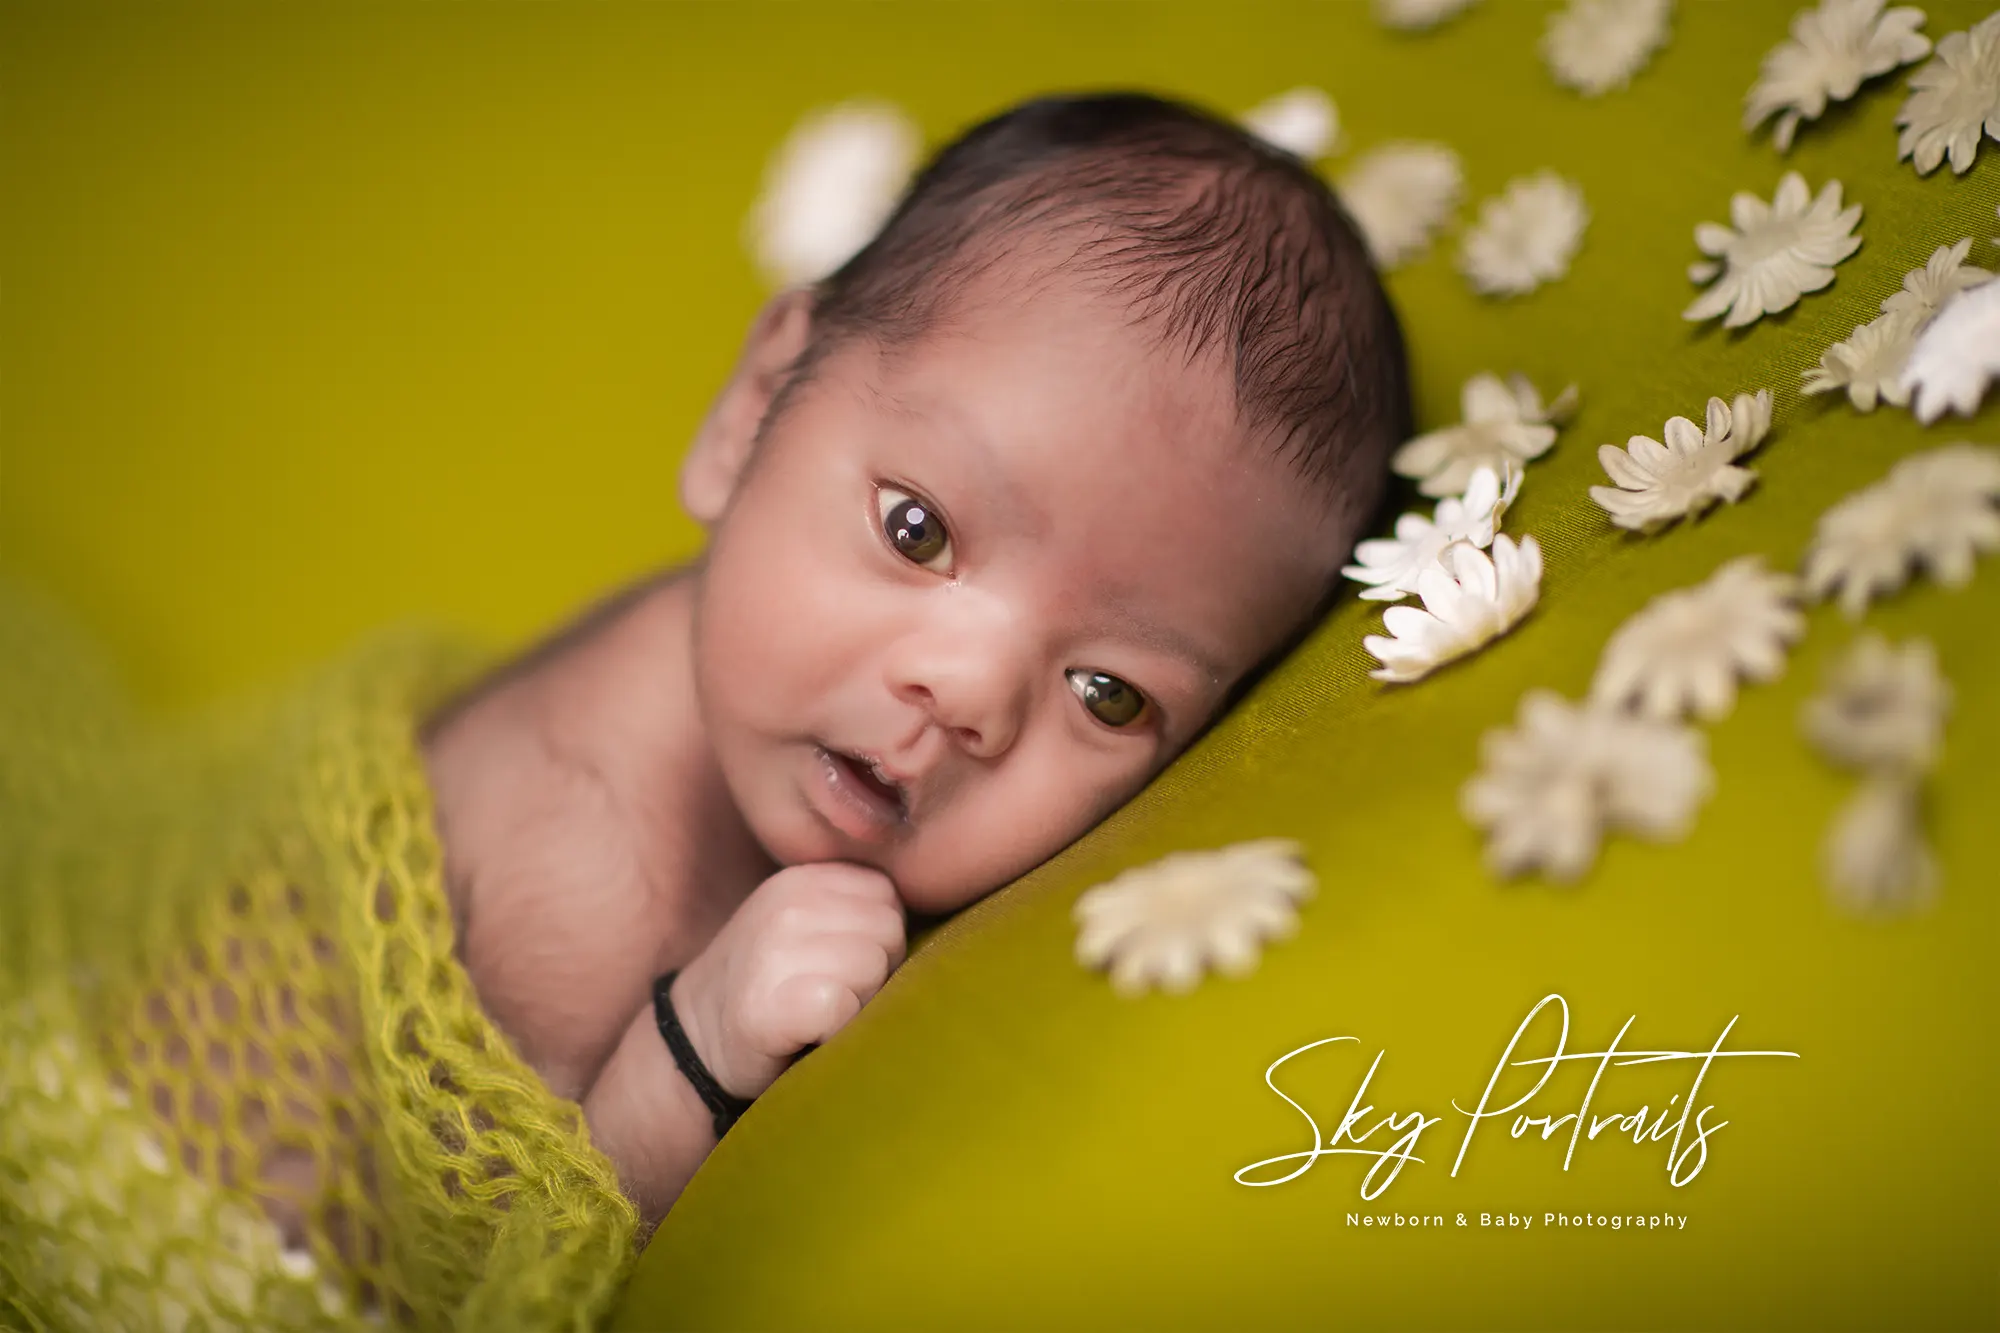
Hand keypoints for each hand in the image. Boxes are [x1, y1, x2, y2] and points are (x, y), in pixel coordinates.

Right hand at [669, 862, 907, 1102]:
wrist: (697, 1040)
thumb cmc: (771, 985)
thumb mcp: (807, 923)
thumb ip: (857, 907)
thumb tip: (937, 914)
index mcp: (803, 878)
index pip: (889, 896)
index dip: (879, 939)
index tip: (840, 964)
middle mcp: (787, 904)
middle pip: (890, 932)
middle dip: (875, 970)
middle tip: (829, 994)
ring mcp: (774, 951)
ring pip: (873, 969)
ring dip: (857, 1003)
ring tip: (817, 1013)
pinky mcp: (768, 1004)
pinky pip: (843, 1008)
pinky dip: (835, 1031)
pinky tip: (807, 1034)